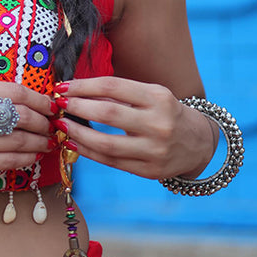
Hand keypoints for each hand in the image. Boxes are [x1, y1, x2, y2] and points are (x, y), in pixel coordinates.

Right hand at [0, 79, 51, 184]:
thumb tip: (31, 103)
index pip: (15, 92)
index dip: (40, 100)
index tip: (50, 106)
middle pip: (22, 115)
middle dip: (43, 122)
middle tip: (51, 125)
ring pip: (19, 140)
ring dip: (40, 142)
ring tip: (46, 141)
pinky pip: (10, 160)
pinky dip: (28, 157)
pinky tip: (33, 154)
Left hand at [54, 77, 216, 179]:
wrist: (198, 143)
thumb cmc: (165, 113)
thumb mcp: (151, 95)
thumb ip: (119, 93)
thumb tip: (76, 90)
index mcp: (158, 97)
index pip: (112, 86)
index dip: (83, 86)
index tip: (62, 86)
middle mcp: (159, 123)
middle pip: (108, 113)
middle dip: (77, 107)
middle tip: (58, 105)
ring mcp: (155, 150)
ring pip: (105, 143)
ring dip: (77, 133)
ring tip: (61, 126)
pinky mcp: (149, 170)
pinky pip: (110, 161)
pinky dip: (87, 152)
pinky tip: (73, 143)